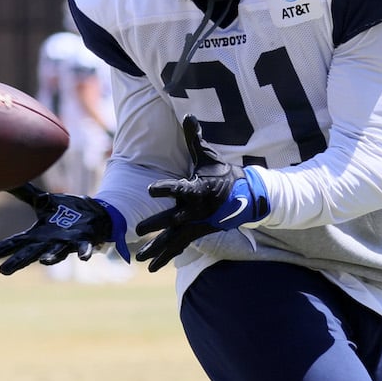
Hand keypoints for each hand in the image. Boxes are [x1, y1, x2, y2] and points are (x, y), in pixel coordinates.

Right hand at [0, 183, 120, 275]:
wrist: (94, 215)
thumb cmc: (66, 212)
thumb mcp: (43, 201)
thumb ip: (25, 193)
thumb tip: (5, 179)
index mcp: (37, 235)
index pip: (15, 243)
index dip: (1, 250)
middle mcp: (49, 242)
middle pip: (30, 253)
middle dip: (18, 262)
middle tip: (4, 271)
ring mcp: (67, 243)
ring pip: (57, 253)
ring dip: (51, 257)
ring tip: (44, 261)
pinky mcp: (84, 240)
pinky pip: (83, 248)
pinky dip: (84, 253)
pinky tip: (84, 258)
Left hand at [134, 116, 269, 271]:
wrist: (244, 197)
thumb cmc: (222, 174)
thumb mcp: (209, 156)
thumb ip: (195, 138)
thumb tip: (189, 114)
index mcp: (197, 189)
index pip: (179, 188)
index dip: (165, 188)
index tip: (150, 189)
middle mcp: (195, 210)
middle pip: (172, 219)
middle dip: (155, 224)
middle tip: (137, 230)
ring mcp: (196, 224)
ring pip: (173, 239)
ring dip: (156, 248)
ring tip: (140, 258)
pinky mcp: (196, 233)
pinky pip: (179, 247)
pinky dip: (166, 257)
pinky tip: (152, 266)